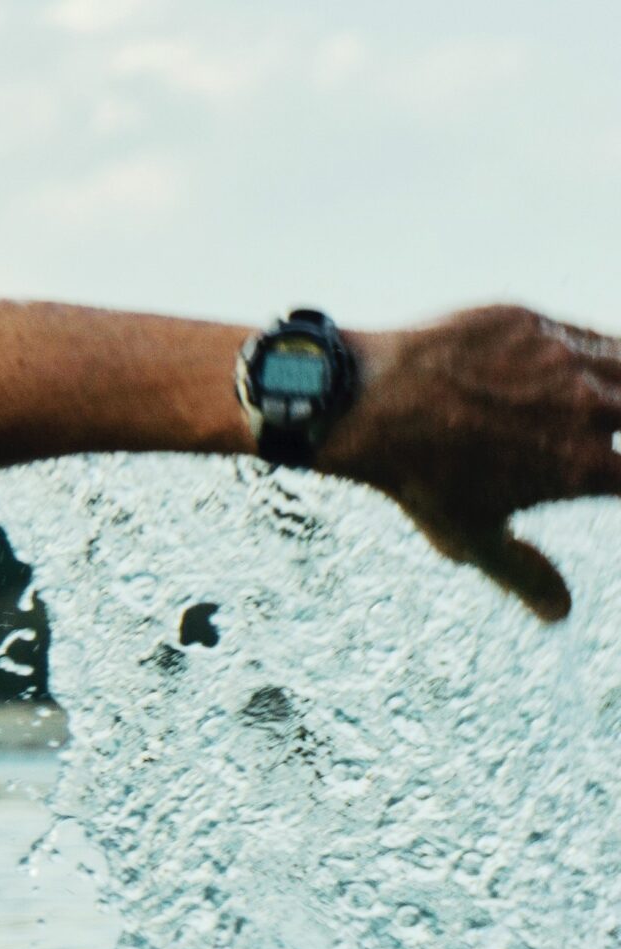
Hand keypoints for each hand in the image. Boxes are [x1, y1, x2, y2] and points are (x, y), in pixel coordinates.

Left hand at [325, 305, 620, 621]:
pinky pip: (591, 335)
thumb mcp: (470, 537)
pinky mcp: (536, 323)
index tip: (614, 485)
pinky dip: (603, 354)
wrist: (365, 404)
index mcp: (582, 468)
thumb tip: (561, 612)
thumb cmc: (416, 479)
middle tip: (612, 452)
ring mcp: (565, 360)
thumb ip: (524, 573)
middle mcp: (588, 409)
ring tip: (609, 411)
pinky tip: (598, 369)